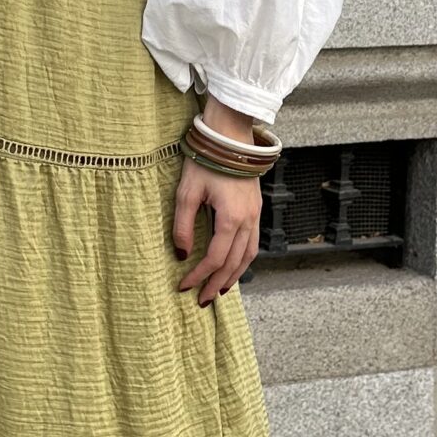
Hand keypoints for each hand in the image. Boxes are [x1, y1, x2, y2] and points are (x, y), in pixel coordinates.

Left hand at [171, 99, 264, 305]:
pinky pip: (253, 243)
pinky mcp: (255, 209)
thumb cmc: (206, 160)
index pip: (214, 258)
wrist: (229, 137)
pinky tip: (233, 265)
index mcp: (231, 218)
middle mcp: (248, 220)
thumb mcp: (186, 192)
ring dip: (234, 276)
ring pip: (249, 255)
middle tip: (202, 300)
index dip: (198, 276)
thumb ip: (182, 225)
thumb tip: (180, 254)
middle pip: (234, 263)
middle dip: (216, 284)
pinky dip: (243, 260)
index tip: (183, 286)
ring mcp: (255, 215)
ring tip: (219, 289)